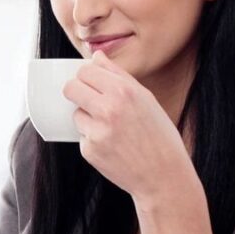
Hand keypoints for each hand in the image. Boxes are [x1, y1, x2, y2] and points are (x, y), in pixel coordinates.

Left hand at [63, 53, 196, 207]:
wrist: (164, 176)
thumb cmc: (159, 135)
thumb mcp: (146, 99)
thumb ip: (119, 75)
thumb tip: (95, 56)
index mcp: (123, 92)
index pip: (84, 71)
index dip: (86, 76)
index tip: (91, 82)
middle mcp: (108, 109)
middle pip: (70, 88)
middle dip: (76, 91)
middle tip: (90, 100)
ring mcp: (97, 132)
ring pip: (76, 114)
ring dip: (87, 118)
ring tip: (112, 129)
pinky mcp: (89, 151)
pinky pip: (82, 136)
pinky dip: (93, 139)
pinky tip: (113, 146)